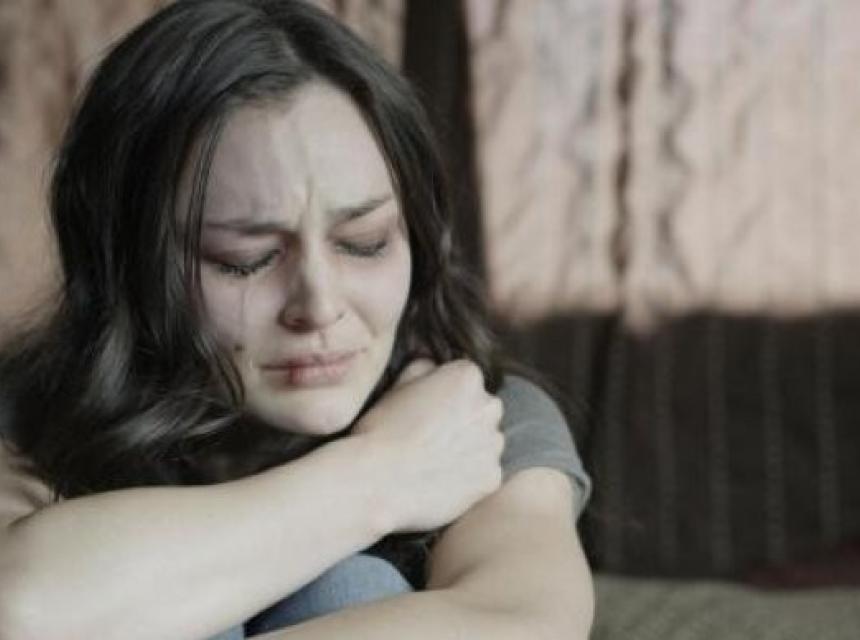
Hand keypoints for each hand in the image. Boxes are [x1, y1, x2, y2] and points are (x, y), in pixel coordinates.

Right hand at [353, 358, 504, 532]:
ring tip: (434, 461)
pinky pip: (484, 472)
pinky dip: (469, 477)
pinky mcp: (492, 477)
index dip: (443, 395)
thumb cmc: (381, 432)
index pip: (464, 380)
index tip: (426, 411)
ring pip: (485, 441)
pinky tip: (441, 480)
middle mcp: (489, 407)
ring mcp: (493, 444)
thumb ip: (423, 368)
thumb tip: (432, 368)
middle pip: (481, 409)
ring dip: (468, 447)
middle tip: (431, 436)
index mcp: (467, 377)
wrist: (377, 483)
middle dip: (463, 419)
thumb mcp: (396, 386)